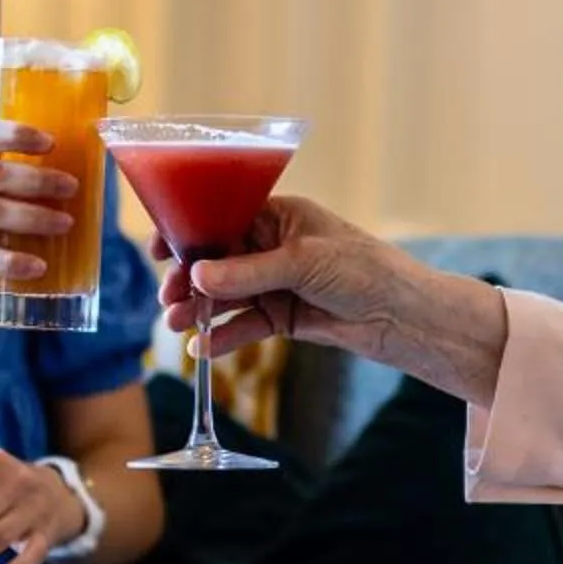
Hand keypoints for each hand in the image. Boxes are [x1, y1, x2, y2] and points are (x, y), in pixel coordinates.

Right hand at [159, 197, 508, 400]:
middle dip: (190, 277)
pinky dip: (223, 335)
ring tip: (177, 323)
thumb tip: (198, 274)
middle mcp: (274, 247)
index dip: (190, 231)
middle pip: (218, 259)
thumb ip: (248, 271)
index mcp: (280, 216)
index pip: (224, 217)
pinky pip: (244, 325)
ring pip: (227, 294)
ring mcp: (277, 283)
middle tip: (170, 296)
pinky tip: (202, 347)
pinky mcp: (283, 317)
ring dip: (201, 308)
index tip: (160, 247)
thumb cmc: (363, 270)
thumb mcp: (302, 263)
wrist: (402, 316)